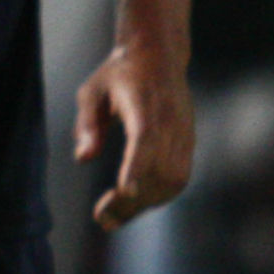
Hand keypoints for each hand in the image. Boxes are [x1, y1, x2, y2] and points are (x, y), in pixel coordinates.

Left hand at [74, 39, 192, 229]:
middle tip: (102, 218)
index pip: (146, 138)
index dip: (137, 166)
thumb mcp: (92, 90)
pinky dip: (159, 195)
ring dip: (146, 203)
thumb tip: (84, 158)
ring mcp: (184, 132)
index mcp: (145, 104)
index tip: (124, 191)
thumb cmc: (118, 74)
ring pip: (174, 180)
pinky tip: (135, 201)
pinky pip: (180, 178)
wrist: (159, 54)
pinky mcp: (189, 141)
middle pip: (160, 169)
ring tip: (116, 213)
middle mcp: (170, 120)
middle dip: (133, 200)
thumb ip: (87, 123)